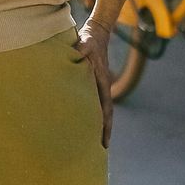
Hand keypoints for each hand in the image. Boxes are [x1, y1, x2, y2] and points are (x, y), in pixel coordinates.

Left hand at [75, 25, 114, 148]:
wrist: (95, 33)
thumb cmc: (89, 39)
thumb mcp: (85, 43)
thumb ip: (82, 49)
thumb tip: (79, 53)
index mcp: (102, 82)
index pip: (105, 109)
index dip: (105, 126)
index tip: (104, 142)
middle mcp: (101, 87)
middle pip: (102, 114)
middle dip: (101, 132)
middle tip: (98, 151)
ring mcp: (96, 85)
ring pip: (96, 109)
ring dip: (95, 124)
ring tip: (89, 142)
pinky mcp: (90, 82)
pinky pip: (90, 101)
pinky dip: (88, 113)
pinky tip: (80, 121)